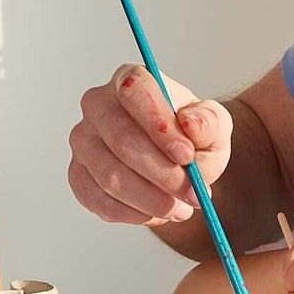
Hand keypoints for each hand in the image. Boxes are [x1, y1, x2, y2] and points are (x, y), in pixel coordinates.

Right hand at [68, 65, 231, 224]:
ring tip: (181, 209)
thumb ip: (209, 121)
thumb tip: (191, 123)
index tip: (186, 156)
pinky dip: (131, 213)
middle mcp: (98, 105)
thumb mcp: (215, 126)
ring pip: (109, 175)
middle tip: (193, 195)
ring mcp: (83, 140)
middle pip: (122, 140)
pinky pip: (97, 199)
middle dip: (162, 174)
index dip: (160, 126)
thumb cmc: (193, 136)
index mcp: (131, 80)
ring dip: (150, 199)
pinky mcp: (77, 173)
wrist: (180, 162)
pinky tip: (156, 214)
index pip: (136, 93)